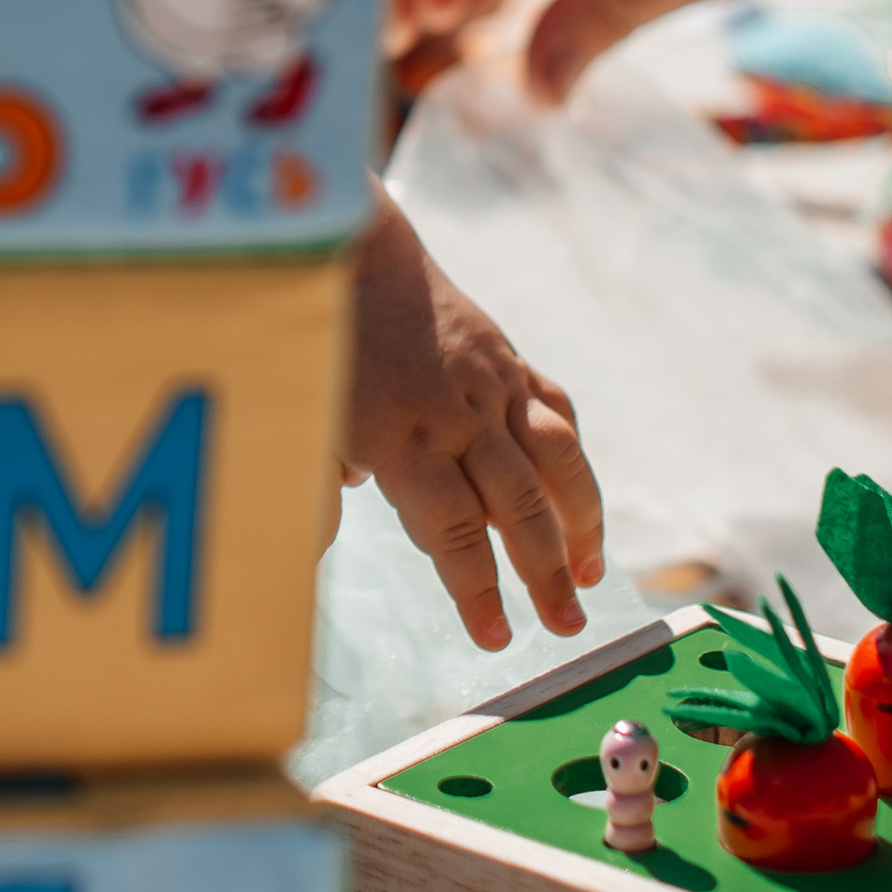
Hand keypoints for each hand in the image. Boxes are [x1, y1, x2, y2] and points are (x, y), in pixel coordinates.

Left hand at [348, 194, 603, 652]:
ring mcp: (491, 386)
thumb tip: (308, 561)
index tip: (496, 638)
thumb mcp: (301, 423)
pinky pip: (555, 412)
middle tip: (567, 627)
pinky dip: (573, 459)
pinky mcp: (508, 360)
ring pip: (557, 463)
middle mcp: (458, 416)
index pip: (455, 532)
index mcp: (402, 440)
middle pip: (518, 508)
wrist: (351, 253)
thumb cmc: (315, 347)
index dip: (478, 590)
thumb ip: (309, 494)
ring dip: (581, 523)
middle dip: (546, 575)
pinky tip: (578, 500)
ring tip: (590, 575)